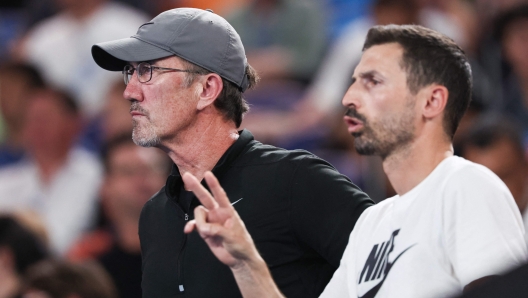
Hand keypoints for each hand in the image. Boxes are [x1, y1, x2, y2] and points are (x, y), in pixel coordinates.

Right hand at [183, 171, 284, 297]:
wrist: (238, 259)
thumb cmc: (241, 245)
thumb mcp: (232, 237)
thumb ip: (217, 231)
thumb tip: (203, 228)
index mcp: (228, 212)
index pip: (220, 195)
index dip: (214, 184)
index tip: (208, 174)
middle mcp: (218, 214)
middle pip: (205, 198)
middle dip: (196, 187)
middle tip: (186, 176)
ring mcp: (211, 222)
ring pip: (198, 214)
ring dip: (199, 223)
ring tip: (206, 234)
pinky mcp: (205, 231)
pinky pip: (195, 225)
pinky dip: (191, 226)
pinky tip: (188, 231)